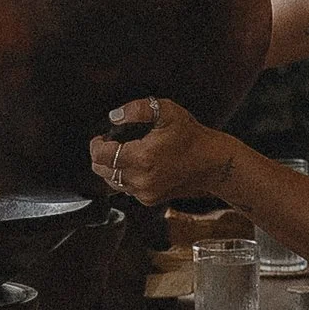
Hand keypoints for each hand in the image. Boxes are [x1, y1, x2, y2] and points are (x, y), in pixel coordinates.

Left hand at [90, 97, 236, 207]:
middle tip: (113, 143)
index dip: (96, 144)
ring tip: (126, 153)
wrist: (212, 163)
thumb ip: (138, 109)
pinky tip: (138, 164)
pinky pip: (126, 189)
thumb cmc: (190, 135)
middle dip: (102, 155)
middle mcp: (140, 180)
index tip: (102, 136)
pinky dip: (125, 177)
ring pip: (111, 181)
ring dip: (112, 167)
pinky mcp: (149, 200)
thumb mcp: (167, 112)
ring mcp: (144, 193)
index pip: (100, 156)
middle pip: (101, 170)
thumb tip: (114, 117)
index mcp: (141, 158)